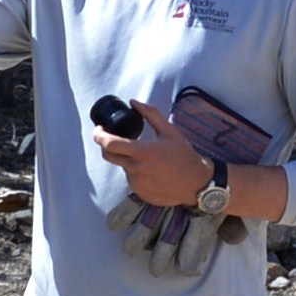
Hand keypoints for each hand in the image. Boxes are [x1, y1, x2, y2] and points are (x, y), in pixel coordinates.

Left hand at [94, 99, 210, 208]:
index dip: (99, 135)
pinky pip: (132, 180)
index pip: (109, 144)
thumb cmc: (184, 156)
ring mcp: (137, 183)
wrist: (196, 183)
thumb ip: (150, 114)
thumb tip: (133, 102)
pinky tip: (153, 171)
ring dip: (128, 160)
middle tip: (114, 139)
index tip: (99, 129)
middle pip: (108, 156)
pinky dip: (136, 173)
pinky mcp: (140, 193)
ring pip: (123, 168)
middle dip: (107, 146)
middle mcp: (136, 169)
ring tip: (148, 159)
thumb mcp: (169, 131)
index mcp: (142, 152)